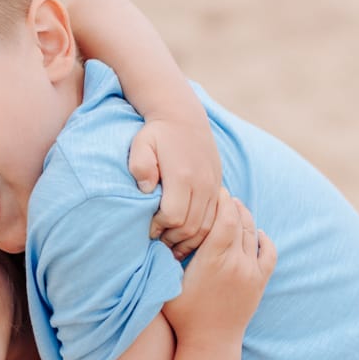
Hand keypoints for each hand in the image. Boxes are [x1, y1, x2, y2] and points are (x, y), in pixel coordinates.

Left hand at [129, 108, 221, 260]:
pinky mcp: (218, 186)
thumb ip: (140, 166)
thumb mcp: (141, 144)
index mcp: (182, 175)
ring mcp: (213, 185)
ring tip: (172, 243)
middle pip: (191, 226)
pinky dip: (203, 231)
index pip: (173, 217)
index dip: (159, 228)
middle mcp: (202, 183)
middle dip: (173, 239)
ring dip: (189, 239)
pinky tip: (188, 234)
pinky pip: (216, 218)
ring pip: (207, 226)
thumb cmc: (157, 133)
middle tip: (159, 241)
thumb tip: (147, 190)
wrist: (183, 116)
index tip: (148, 229)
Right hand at [162, 188, 275, 344]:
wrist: (210, 342)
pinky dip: (262, 237)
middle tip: (219, 194)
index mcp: (214, 260)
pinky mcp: (260, 281)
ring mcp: (252, 272)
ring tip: (232, 207)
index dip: (220, 200)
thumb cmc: (183, 314)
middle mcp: (237, 263)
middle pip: (240, 220)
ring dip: (244, 217)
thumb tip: (158, 230)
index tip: (212, 189)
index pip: (225, 217)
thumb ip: (165, 257)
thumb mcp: (168, 284)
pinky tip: (253, 231)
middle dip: (231, 203)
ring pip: (253, 232)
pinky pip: (269, 251)